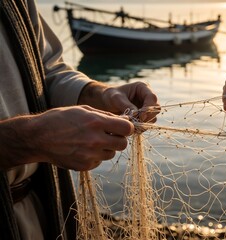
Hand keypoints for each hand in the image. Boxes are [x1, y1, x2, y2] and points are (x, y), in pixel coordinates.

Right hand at [0, 105, 133, 170]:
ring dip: (106, 148)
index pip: (127, 129)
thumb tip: (125, 121)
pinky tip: (83, 149)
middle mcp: (95, 140)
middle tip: (109, 135)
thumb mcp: (83, 110)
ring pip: (111, 154)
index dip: (126, 128)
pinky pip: (99, 161)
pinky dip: (95, 156)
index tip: (122, 127)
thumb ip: (106, 116)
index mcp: (96, 122)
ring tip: (91, 141)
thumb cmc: (61, 119)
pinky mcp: (85, 166)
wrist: (38, 138)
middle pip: (123, 144)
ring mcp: (90, 155)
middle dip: (119, 139)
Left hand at [79, 81, 159, 121]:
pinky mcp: (143, 117)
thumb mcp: (116, 98)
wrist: (104, 103)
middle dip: (148, 117)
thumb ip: (126, 105)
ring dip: (144, 124)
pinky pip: (146, 124)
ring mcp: (146, 108)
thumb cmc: (109, 96)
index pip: (152, 98)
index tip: (141, 117)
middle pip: (156, 109)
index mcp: (142, 88)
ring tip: (131, 126)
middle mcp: (147, 98)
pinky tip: (130, 128)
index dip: (149, 108)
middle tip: (137, 124)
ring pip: (153, 118)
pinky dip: (140, 128)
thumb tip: (136, 115)